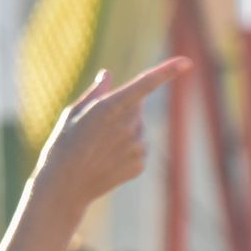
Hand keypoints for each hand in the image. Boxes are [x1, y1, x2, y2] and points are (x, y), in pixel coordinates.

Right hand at [32, 58, 190, 212]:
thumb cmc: (63, 146)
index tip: (187, 63)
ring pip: (138, 129)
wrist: (64, 187)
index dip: (167, 71)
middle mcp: (128, 126)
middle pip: (137, 107)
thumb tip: (107, 75)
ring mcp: (136, 146)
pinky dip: (126, 152)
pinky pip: (139, 149)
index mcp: (110, 107)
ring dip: (125, 133)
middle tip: (97, 129)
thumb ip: (95, 93)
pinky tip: (106, 161)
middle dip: (123, 111)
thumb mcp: (72, 114)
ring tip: (99, 149)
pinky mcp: (140, 164)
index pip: (145, 84)